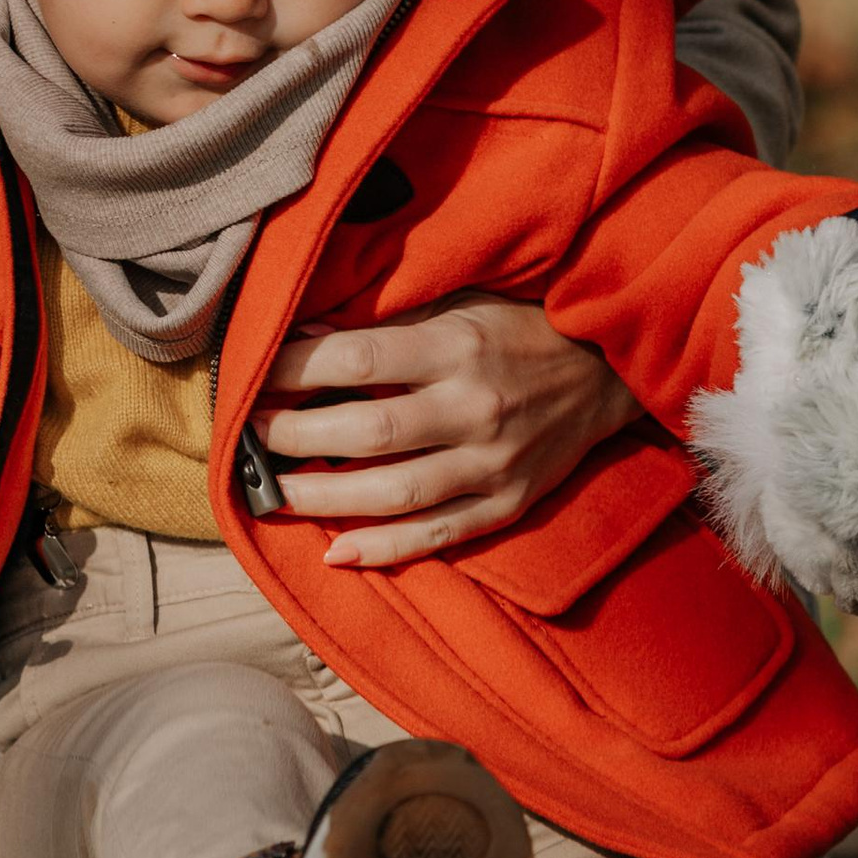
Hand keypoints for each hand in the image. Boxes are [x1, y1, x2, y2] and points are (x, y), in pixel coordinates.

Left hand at [252, 296, 634, 572]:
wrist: (608, 371)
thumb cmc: (519, 328)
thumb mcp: (458, 305)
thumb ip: (386, 325)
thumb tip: (300, 336)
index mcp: (457, 346)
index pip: (358, 357)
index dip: (295, 370)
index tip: (251, 376)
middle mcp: (474, 407)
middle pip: (368, 430)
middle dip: (296, 436)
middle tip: (249, 437)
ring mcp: (494, 462)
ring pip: (395, 492)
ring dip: (324, 497)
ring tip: (275, 493)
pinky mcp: (508, 503)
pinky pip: (439, 534)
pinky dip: (386, 550)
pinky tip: (336, 553)